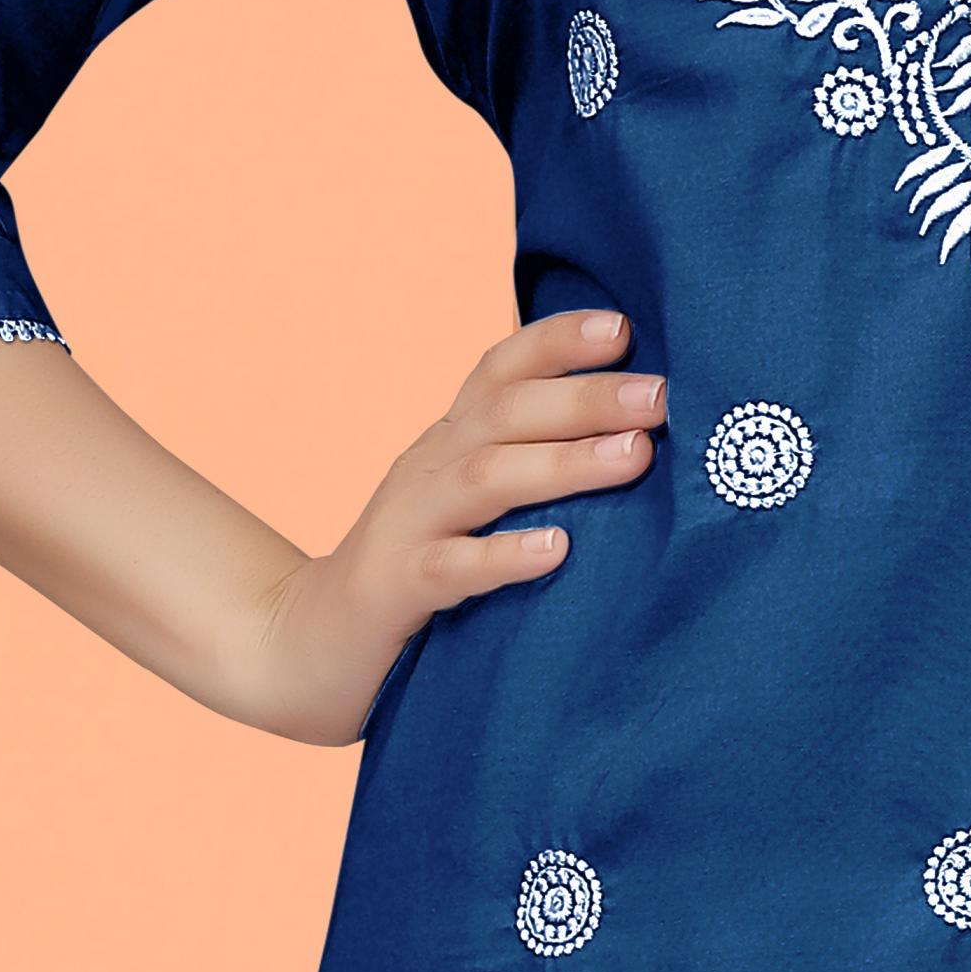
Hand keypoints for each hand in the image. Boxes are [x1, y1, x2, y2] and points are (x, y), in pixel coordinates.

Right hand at [239, 306, 659, 744]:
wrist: (307, 645)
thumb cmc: (420, 567)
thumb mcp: (471, 502)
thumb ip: (533, 464)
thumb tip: (644, 437)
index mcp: (452, 439)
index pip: (501, 368)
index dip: (558, 339)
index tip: (624, 326)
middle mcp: (429, 466)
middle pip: (507, 412)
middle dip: (588, 396)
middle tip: (662, 395)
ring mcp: (407, 524)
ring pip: (486, 478)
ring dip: (564, 462)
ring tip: (634, 456)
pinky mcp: (395, 588)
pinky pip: (451, 567)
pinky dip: (503, 554)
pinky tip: (557, 549)